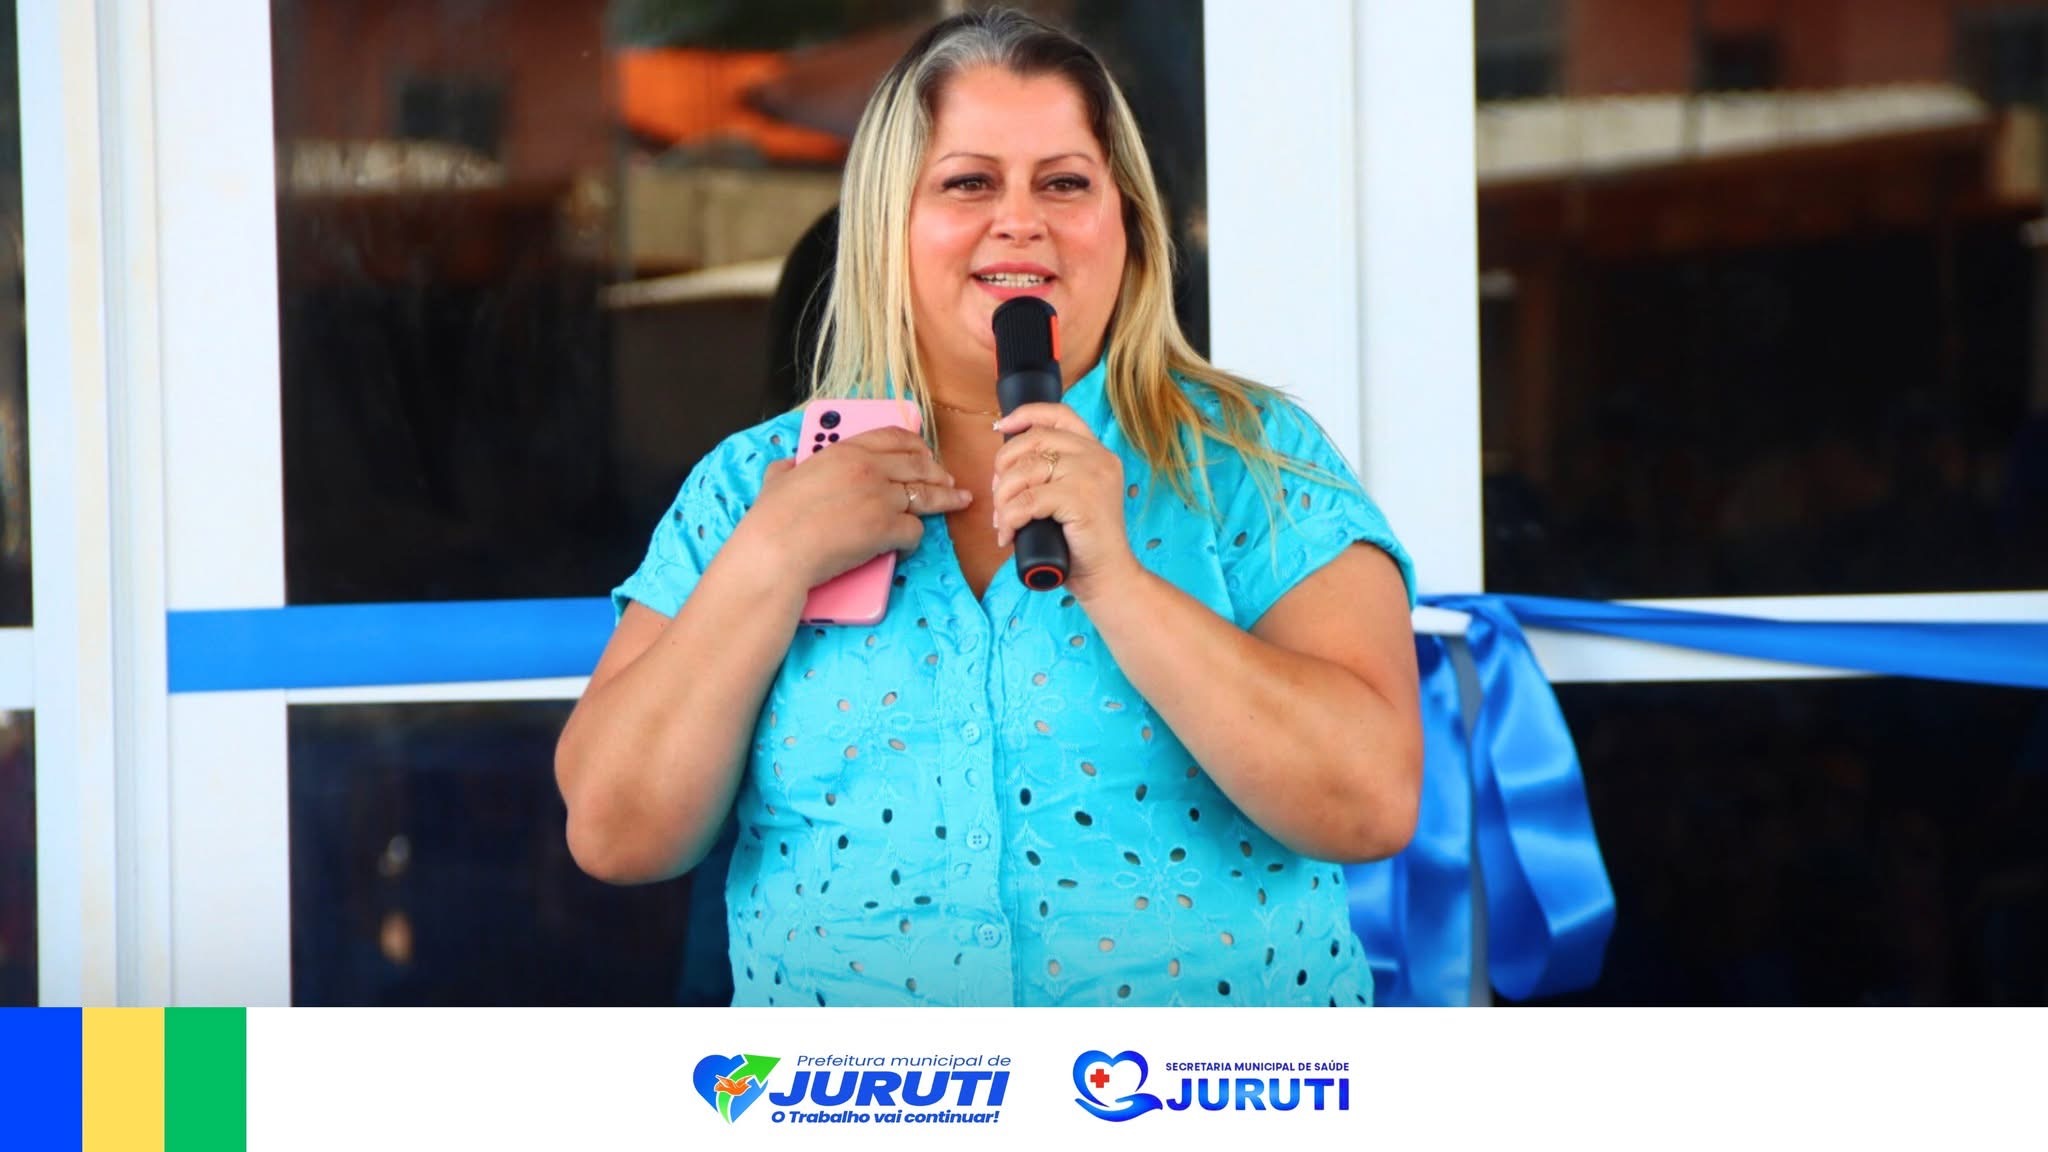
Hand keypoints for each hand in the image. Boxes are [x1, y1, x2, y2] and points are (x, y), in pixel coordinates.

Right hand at [735, 426, 974, 590]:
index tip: (924, 451)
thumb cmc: (773, 519)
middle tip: (948, 479)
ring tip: (958, 501)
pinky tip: (908, 545)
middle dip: (938, 472)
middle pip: (918, 465)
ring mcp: (881, 497)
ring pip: (926, 495)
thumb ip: (788, 468)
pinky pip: (915, 530)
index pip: (893, 436)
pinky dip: (914, 539)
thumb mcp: (777, 480)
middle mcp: (869, 468)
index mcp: (845, 450)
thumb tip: (787, 465)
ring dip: (946, 499)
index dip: (915, 444)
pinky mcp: (888, 528)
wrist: (777, 550)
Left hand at [990, 403, 1139, 600]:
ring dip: (1003, 499)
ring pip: (1025, 471)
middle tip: (998, 497)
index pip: (1059, 415)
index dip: (1026, 415)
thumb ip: (1051, 475)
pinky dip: (1010, 518)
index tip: (1000, 427)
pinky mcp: (1080, 499)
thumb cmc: (1082, 543)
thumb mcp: (1070, 497)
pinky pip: (1027, 501)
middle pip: (1033, 441)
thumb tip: (1004, 469)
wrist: (1108, 576)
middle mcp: (1097, 457)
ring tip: (1003, 523)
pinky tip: (1009, 535)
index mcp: (1096, 452)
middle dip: (1003, 468)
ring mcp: (1091, 475)